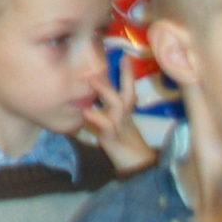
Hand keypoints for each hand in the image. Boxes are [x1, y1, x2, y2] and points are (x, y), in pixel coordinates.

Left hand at [82, 51, 155, 173]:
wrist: (135, 167)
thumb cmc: (121, 142)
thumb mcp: (113, 123)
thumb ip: (104, 109)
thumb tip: (91, 95)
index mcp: (125, 110)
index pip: (128, 88)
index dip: (127, 72)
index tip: (124, 54)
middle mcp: (125, 115)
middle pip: (129, 93)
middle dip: (126, 76)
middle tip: (121, 58)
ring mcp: (121, 126)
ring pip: (118, 106)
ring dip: (106, 92)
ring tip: (93, 79)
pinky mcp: (113, 138)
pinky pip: (106, 127)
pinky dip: (96, 118)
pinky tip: (86, 112)